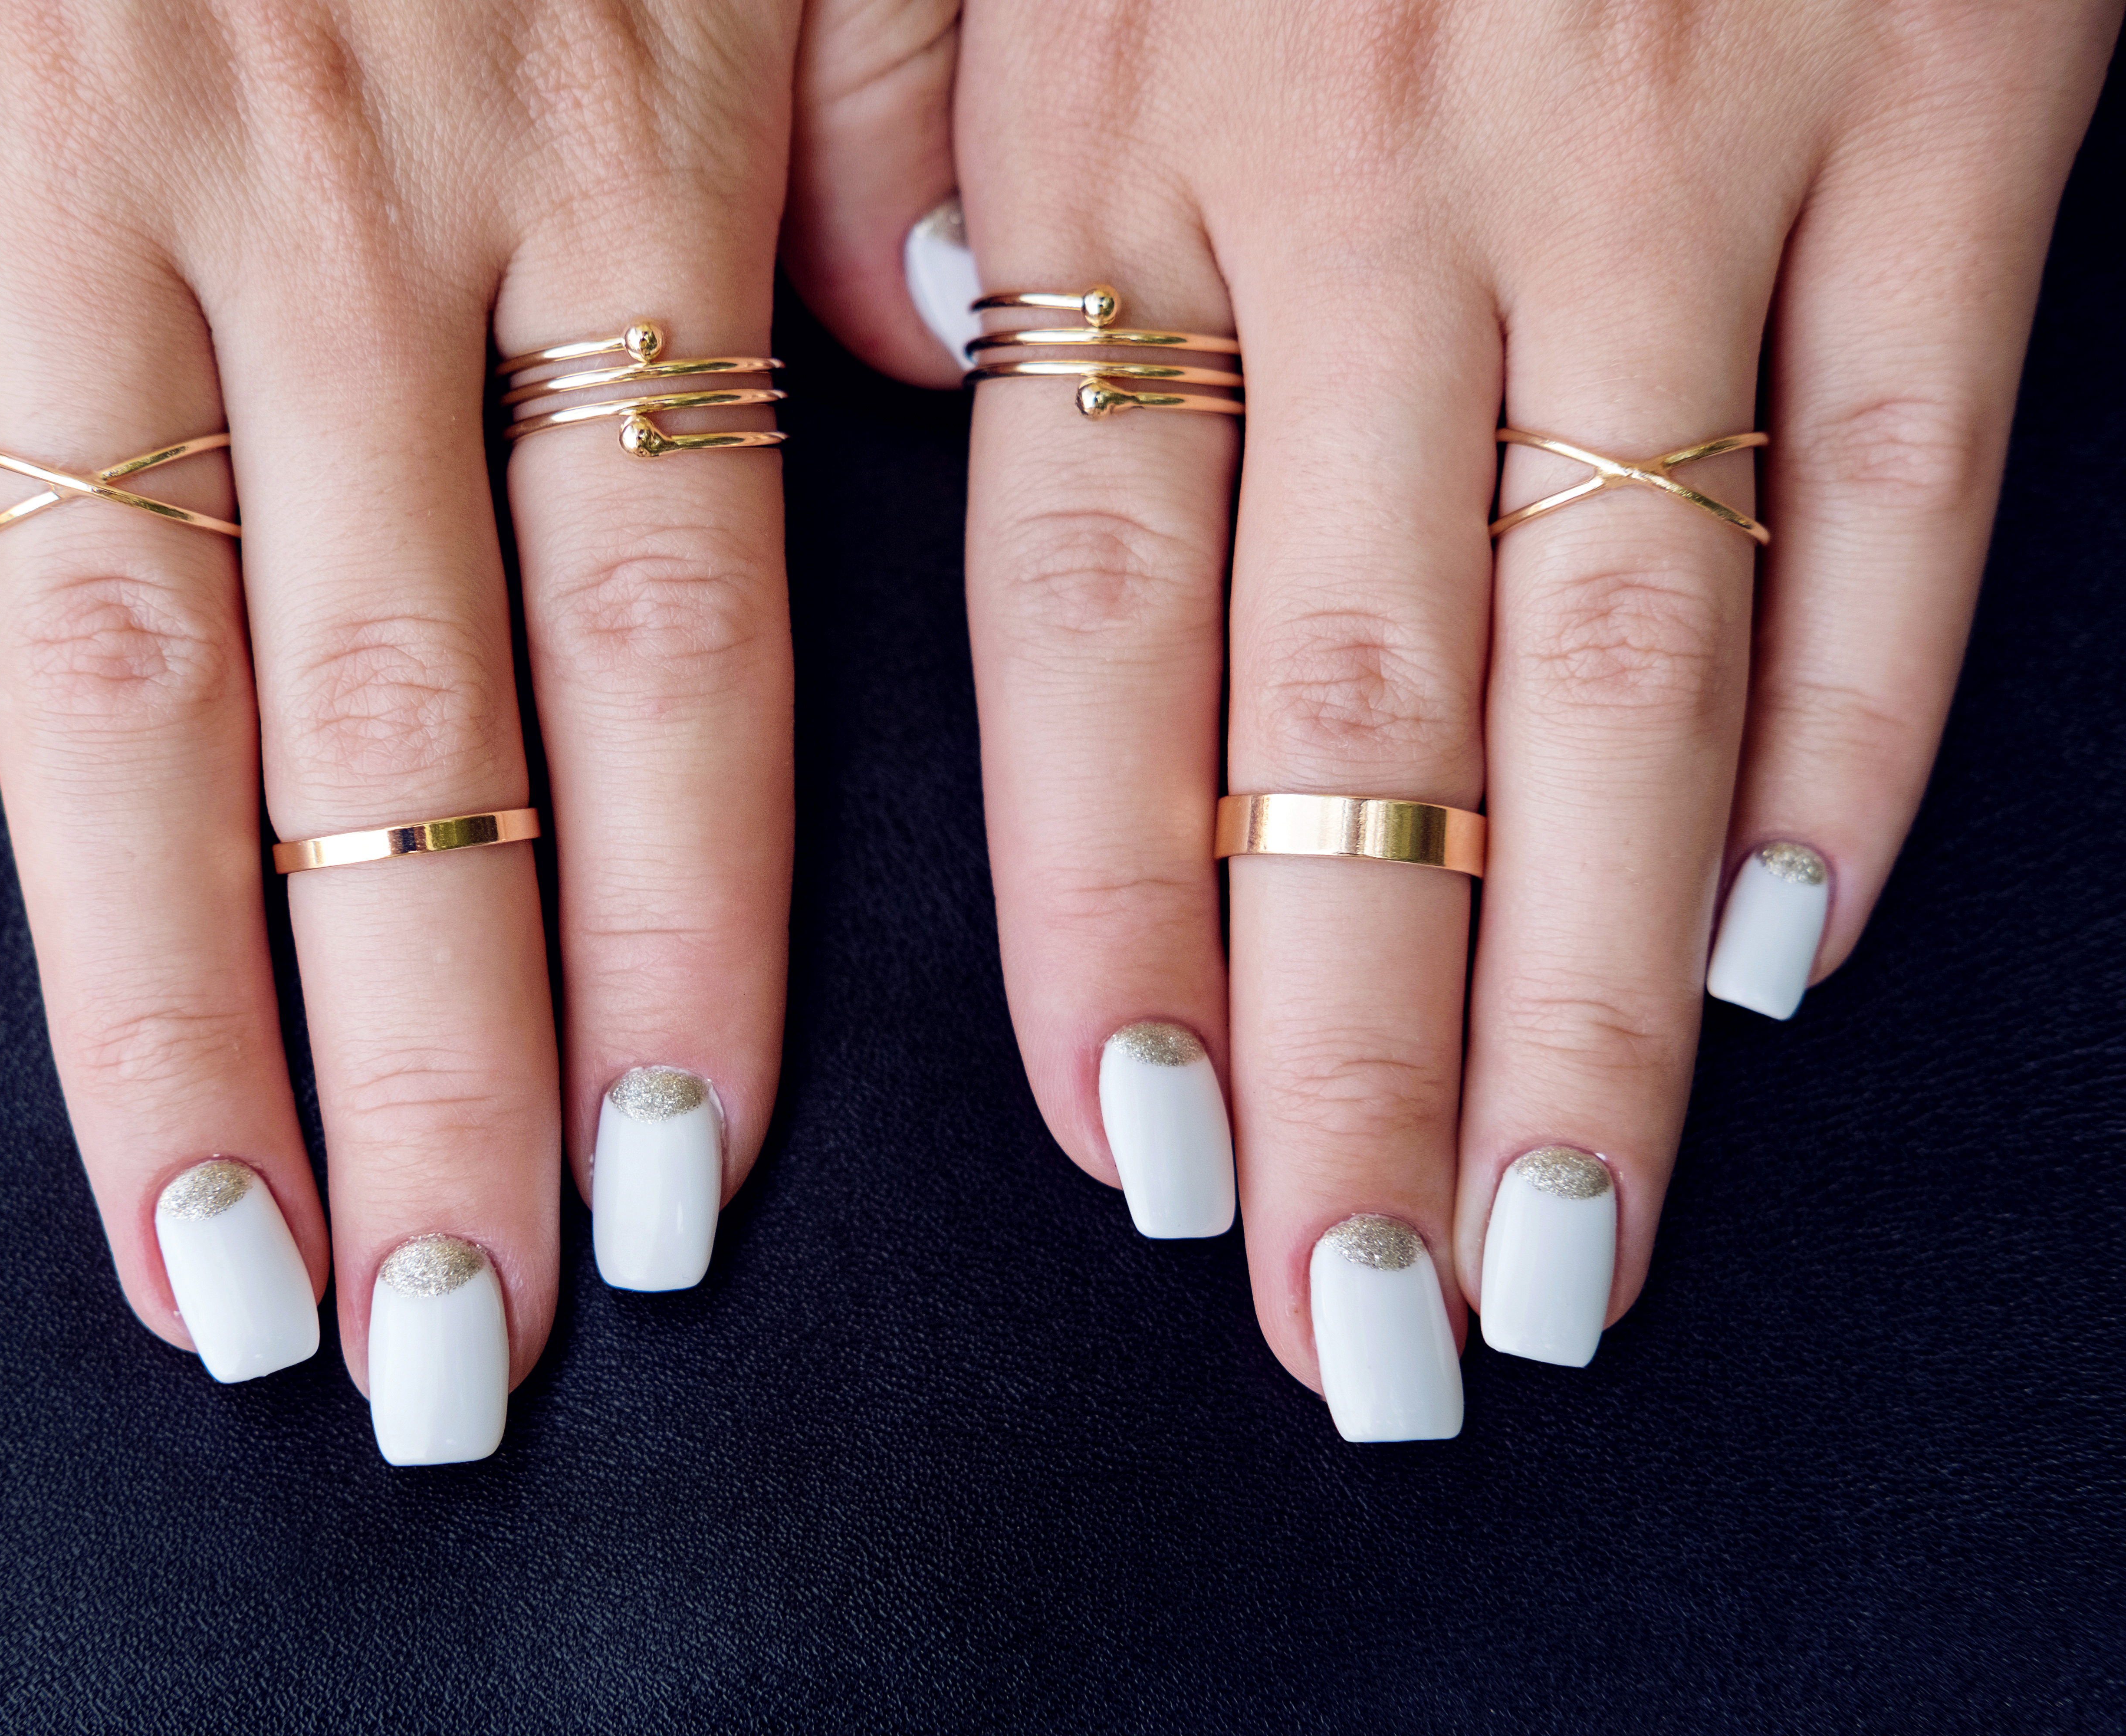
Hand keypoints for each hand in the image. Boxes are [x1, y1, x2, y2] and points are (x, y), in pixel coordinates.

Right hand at [0, 0, 800, 1457]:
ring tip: (220, 1262)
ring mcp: (57, 174)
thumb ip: (853, 93)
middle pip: (397, 738)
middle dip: (428, 1066)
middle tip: (446, 1332)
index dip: (671, 942)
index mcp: (598, 143)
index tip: (674, 1181)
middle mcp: (338, 207)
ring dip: (165, 1007)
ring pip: (124, 681)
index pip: (664, 650)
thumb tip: (909, 346)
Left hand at [793, 0, 2118, 1433]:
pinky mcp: (1945, 92)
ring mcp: (1678, 156)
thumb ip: (929, 117)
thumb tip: (906, 365)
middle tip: (1357, 1321)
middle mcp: (1389, 184)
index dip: (1111, 919)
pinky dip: (1859, 729)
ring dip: (1590, 998)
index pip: (1092, 630)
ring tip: (1553, 1245)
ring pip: (1617, 674)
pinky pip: (1902, 481)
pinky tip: (1779, 954)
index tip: (1133, 1157)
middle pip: (1353, 727)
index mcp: (1130, 143)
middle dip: (1353, 1056)